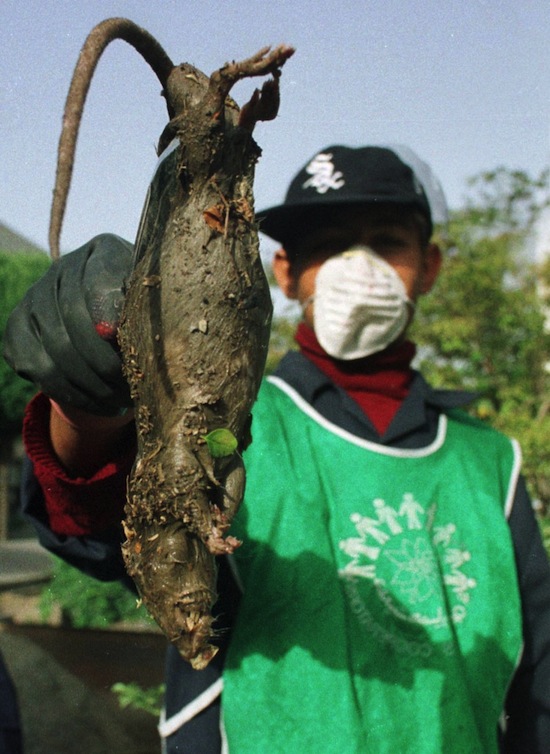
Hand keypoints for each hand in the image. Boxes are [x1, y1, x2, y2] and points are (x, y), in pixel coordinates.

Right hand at [4, 233, 133, 415]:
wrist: (114, 326)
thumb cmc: (146, 314)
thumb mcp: (156, 308)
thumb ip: (146, 312)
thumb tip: (113, 333)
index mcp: (105, 251)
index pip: (100, 276)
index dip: (106, 307)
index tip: (118, 336)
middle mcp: (64, 268)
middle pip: (74, 317)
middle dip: (103, 360)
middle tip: (129, 387)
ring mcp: (36, 296)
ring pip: (56, 348)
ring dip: (90, 384)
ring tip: (119, 403)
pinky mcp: (17, 327)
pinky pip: (36, 366)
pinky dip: (69, 393)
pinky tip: (97, 404)